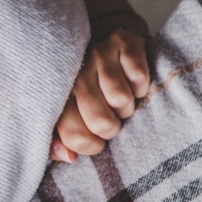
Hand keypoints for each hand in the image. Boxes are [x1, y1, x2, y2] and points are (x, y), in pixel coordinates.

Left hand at [52, 28, 149, 161]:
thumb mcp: (72, 119)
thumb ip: (61, 144)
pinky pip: (139, 78)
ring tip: (122, 99)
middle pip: (102, 122)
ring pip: (121, 100)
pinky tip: (132, 81)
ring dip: (129, 106)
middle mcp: (74, 74)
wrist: (109, 47)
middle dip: (114, 128)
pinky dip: (142, 85)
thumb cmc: (93, 93)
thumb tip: (70, 157)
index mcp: (59, 97)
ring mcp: (98, 56)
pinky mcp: (123, 43)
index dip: (93, 146)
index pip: (75, 136)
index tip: (97, 140)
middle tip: (113, 118)